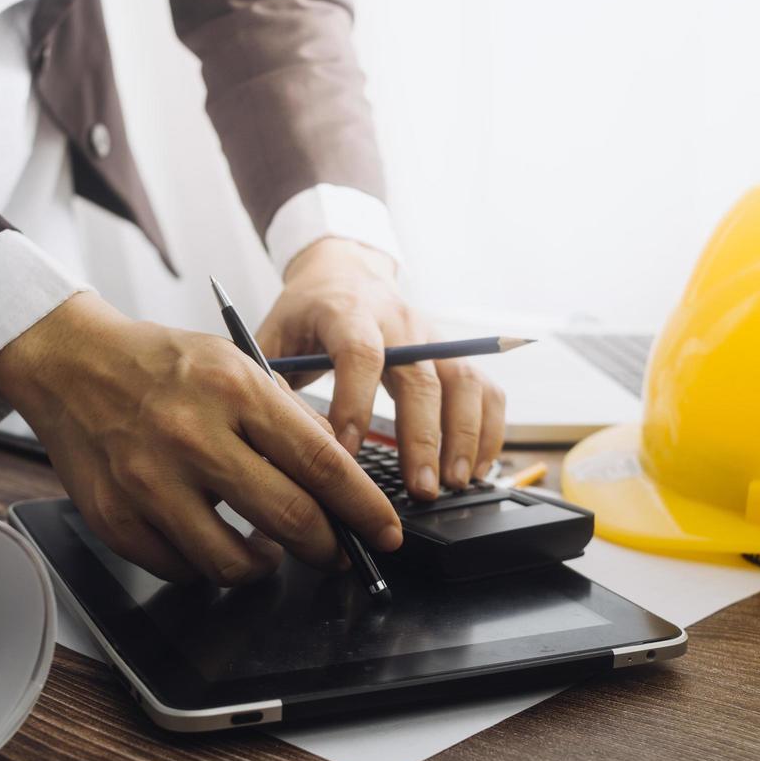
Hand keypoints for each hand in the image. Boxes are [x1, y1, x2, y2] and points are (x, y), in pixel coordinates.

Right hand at [0, 292, 403, 584]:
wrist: (69, 363)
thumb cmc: (160, 365)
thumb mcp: (233, 365)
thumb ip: (284, 417)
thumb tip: (338, 480)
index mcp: (233, 390)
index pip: (320, 462)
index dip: (363, 508)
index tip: (384, 532)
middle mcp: (192, 436)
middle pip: (288, 518)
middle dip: (326, 547)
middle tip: (334, 551)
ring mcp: (148, 481)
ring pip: (231, 562)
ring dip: (263, 566)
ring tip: (267, 551)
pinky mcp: (115, 517)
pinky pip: (180, 569)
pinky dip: (205, 566)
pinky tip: (211, 541)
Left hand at [257, 238, 506, 498]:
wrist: (342, 272)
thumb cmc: (304, 315)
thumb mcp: (271, 339)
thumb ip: (274, 386)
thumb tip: (295, 444)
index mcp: (347, 311)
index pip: (360, 354)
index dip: (355, 403)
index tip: (347, 454)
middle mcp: (398, 321)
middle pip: (421, 377)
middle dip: (423, 438)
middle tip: (421, 488)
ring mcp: (433, 337)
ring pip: (464, 382)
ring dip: (464, 436)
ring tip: (454, 483)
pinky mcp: (454, 354)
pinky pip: (486, 388)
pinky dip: (488, 429)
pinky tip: (478, 468)